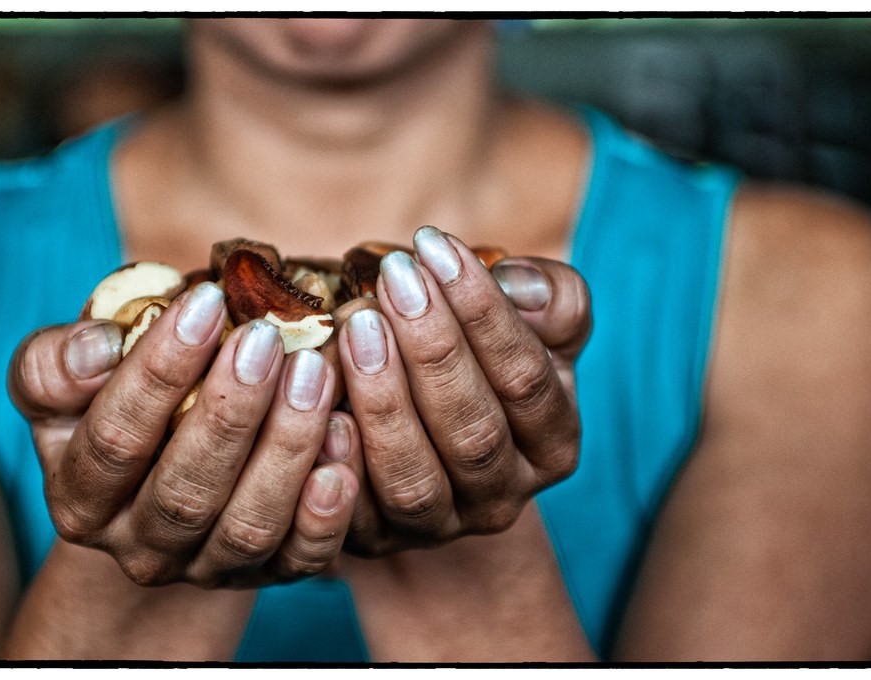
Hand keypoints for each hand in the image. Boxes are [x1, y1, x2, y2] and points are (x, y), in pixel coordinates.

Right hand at [8, 283, 358, 587]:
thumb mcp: (68, 383)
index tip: (206, 302)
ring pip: (248, 526)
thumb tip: (98, 346)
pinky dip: (326, 508)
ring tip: (315, 373)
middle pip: (185, 493)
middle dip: (230, 411)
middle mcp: (140, 548)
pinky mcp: (271, 573)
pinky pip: (302, 556)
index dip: (159, 371)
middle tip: (267, 338)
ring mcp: (209, 567)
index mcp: (81, 498)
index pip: (115, 441)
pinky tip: (344, 439)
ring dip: (287, 448)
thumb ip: (56, 364)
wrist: (165, 477)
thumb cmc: (118, 406)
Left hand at [333, 226, 589, 555]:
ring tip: (354, 326)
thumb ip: (552, 299)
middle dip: (432, 350)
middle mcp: (502, 497)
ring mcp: (436, 526)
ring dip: (382, 400)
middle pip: (473, 433)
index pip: (526, 381)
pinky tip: (318, 400)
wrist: (426, 437)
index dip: (483, 312)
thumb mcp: (532, 328)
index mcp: (552, 445)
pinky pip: (351, 511)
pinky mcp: (374, 539)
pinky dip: (336, 458)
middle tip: (393, 279)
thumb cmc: (481, 362)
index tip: (435, 246)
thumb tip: (521, 286)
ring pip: (413, 478)